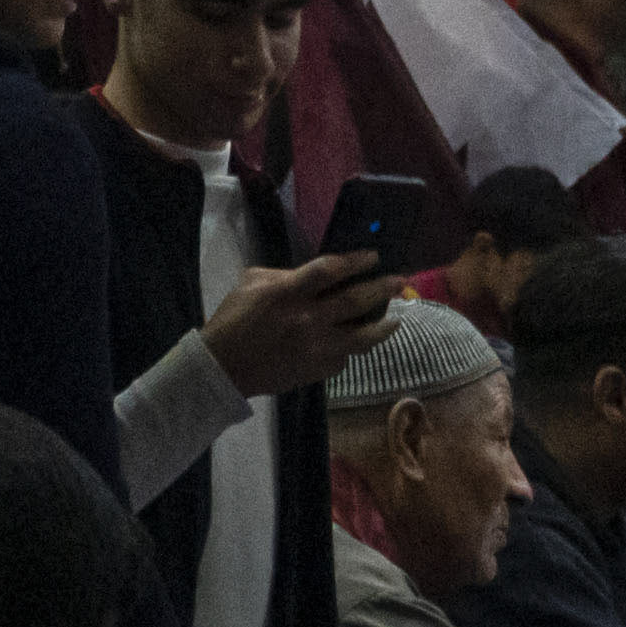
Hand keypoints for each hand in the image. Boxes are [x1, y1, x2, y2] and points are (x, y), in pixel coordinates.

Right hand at [204, 245, 396, 396]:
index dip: (355, 261)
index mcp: (287, 292)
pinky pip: (345, 357)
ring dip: (383, 326)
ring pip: (362, 337)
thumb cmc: (234, 319)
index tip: (374, 256)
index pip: (330, 270)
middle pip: (356, 300)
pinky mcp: (318, 370)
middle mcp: (307, 319)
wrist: (225, 366)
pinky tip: (356, 341)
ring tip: (396, 320)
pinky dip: (352, 347)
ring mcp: (316, 348)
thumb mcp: (252, 283)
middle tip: (401, 281)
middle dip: (382, 288)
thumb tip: (316, 277)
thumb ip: (286, 276)